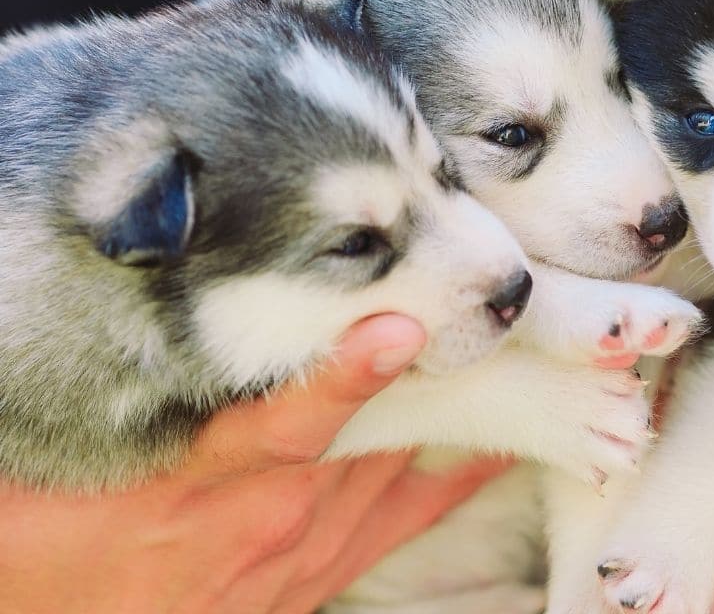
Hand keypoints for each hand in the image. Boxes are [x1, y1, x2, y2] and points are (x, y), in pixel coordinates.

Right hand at [0, 314, 510, 613]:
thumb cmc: (49, 544)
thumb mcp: (60, 462)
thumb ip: (124, 393)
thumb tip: (150, 305)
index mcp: (196, 485)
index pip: (284, 426)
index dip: (344, 379)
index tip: (397, 331)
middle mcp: (267, 517)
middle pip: (369, 432)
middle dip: (423, 370)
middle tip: (479, 302)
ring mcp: (304, 548)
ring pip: (396, 463)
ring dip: (444, 409)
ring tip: (503, 344)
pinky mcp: (321, 572)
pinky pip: (405, 518)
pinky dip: (456, 479)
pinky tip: (502, 443)